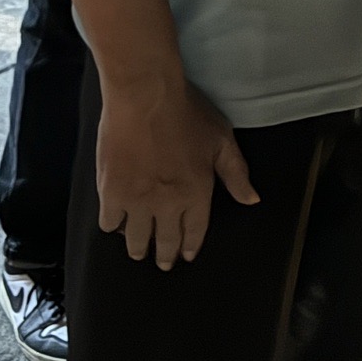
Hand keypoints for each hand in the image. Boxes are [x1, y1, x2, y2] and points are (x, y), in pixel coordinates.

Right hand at [95, 76, 257, 268]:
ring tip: (138, 251)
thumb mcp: (221, 140)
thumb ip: (236, 173)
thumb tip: (252, 200)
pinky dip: (113, 226)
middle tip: (163, 263)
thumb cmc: (187, 114)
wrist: (145, 97)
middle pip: (165, 241)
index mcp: (196, 194)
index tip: (186, 255)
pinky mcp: (110, 192)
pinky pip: (109, 222)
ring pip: (136, 238)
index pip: (194, 232)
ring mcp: (137, 201)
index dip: (190, 246)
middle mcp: (167, 205)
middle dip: (165, 255)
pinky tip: (115, 224)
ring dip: (139, 247)